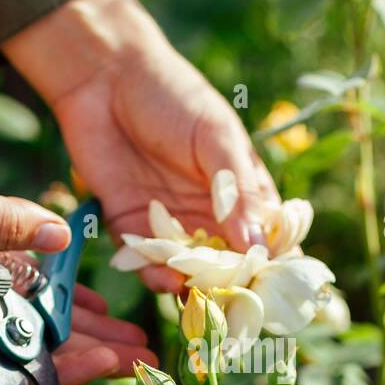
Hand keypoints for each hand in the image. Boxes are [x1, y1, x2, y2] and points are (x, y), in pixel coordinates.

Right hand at [0, 30, 154, 384]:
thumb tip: (62, 239)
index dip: (51, 371)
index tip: (103, 369)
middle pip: (22, 333)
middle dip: (81, 346)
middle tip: (138, 354)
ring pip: (24, 298)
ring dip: (74, 314)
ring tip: (129, 328)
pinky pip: (14, 257)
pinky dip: (49, 271)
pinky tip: (87, 286)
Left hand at [3, 0, 281, 293]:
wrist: (104, 78)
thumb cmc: (172, 97)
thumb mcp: (215, 138)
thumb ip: (237, 191)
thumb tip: (260, 245)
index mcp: (242, 193)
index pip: (270, 239)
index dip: (278, 266)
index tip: (281, 289)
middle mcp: (210, 217)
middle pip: (231, 267)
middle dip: (236, 289)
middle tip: (239, 306)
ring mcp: (171, 226)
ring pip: (190, 273)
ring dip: (196, 287)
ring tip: (201, 294)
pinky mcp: (131, 229)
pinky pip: (148, 264)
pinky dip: (158, 276)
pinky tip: (166, 279)